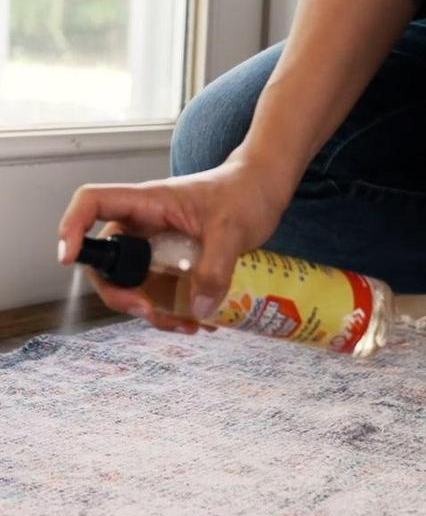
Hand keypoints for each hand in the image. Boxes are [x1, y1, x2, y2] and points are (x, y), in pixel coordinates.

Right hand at [58, 158, 289, 333]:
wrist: (265, 191)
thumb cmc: (245, 194)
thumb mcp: (232, 231)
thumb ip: (216, 268)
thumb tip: (197, 309)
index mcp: (148, 203)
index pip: (92, 204)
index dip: (73, 229)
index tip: (70, 259)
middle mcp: (146, 225)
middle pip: (109, 261)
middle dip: (120, 293)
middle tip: (148, 311)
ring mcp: (160, 246)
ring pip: (137, 284)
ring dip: (154, 310)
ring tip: (189, 324)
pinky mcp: (178, 263)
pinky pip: (165, 291)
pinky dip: (177, 310)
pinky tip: (202, 320)